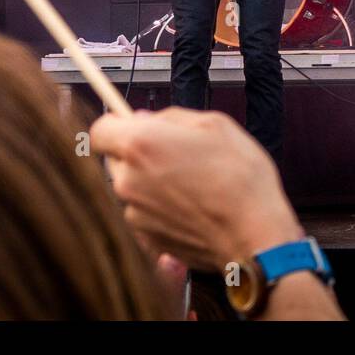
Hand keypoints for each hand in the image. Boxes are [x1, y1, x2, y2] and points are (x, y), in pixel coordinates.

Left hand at [90, 108, 302, 271]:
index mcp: (141, 144)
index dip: (116, 125)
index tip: (131, 125)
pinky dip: (161, 208)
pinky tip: (192, 205)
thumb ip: (172, 116)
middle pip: (116, 160)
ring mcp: (134, 213)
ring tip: (191, 183)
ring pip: (131, 187)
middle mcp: (129, 180)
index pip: (100, 130)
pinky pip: (144, 214)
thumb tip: (147, 119)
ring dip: (151, 181)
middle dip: (138, 154)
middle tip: (175, 153)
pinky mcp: (146, 238)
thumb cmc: (240, 179)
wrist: (254, 235)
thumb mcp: (216, 125)